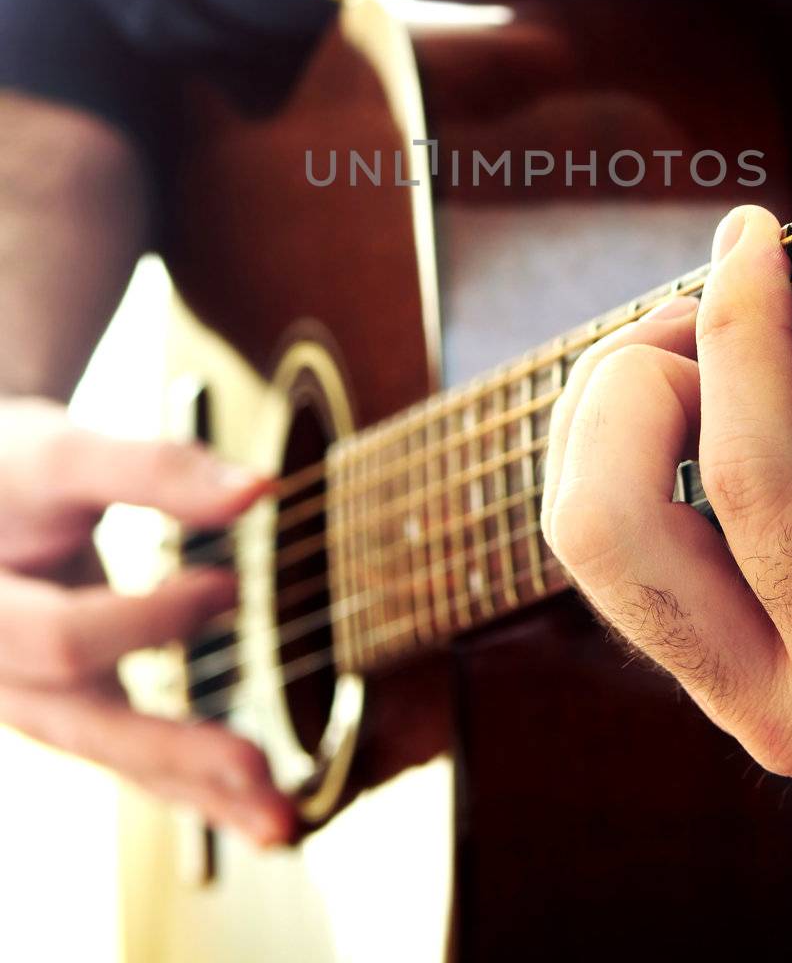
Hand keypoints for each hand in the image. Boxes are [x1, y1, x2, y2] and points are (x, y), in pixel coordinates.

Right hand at [0, 398, 293, 844]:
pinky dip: (184, 776)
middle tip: (262, 777)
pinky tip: (243, 800)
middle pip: (86, 726)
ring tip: (279, 823)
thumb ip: (155, 470)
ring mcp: (30, 698)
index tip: (228, 582)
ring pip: (111, 752)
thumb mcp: (65, 456)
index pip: (64, 638)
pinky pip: (123, 749)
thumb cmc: (10, 467)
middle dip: (177, 754)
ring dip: (195, 789)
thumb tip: (259, 488)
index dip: (147, 617)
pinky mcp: (67, 704)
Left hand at [542, 205, 791, 846]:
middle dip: (633, 383)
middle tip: (715, 307)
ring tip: (703, 337)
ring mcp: (735, 692)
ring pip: (586, 541)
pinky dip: (624, 443)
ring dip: (613, 409)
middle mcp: (781, 704)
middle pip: (609, 530)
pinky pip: (617, 546)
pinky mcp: (717, 664)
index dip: (739, 337)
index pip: (758, 486)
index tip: (754, 236)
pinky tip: (700, 388)